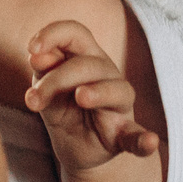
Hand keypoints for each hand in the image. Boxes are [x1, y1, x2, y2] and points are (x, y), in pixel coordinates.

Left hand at [23, 19, 159, 172]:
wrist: (73, 148)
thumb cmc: (62, 110)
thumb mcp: (46, 89)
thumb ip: (43, 71)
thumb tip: (36, 55)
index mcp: (87, 58)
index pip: (76, 33)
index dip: (54, 34)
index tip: (31, 49)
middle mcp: (107, 74)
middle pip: (88, 64)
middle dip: (56, 79)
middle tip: (32, 100)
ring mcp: (120, 104)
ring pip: (116, 89)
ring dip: (96, 92)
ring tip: (80, 97)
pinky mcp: (125, 134)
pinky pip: (137, 136)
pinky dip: (144, 140)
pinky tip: (150, 142)